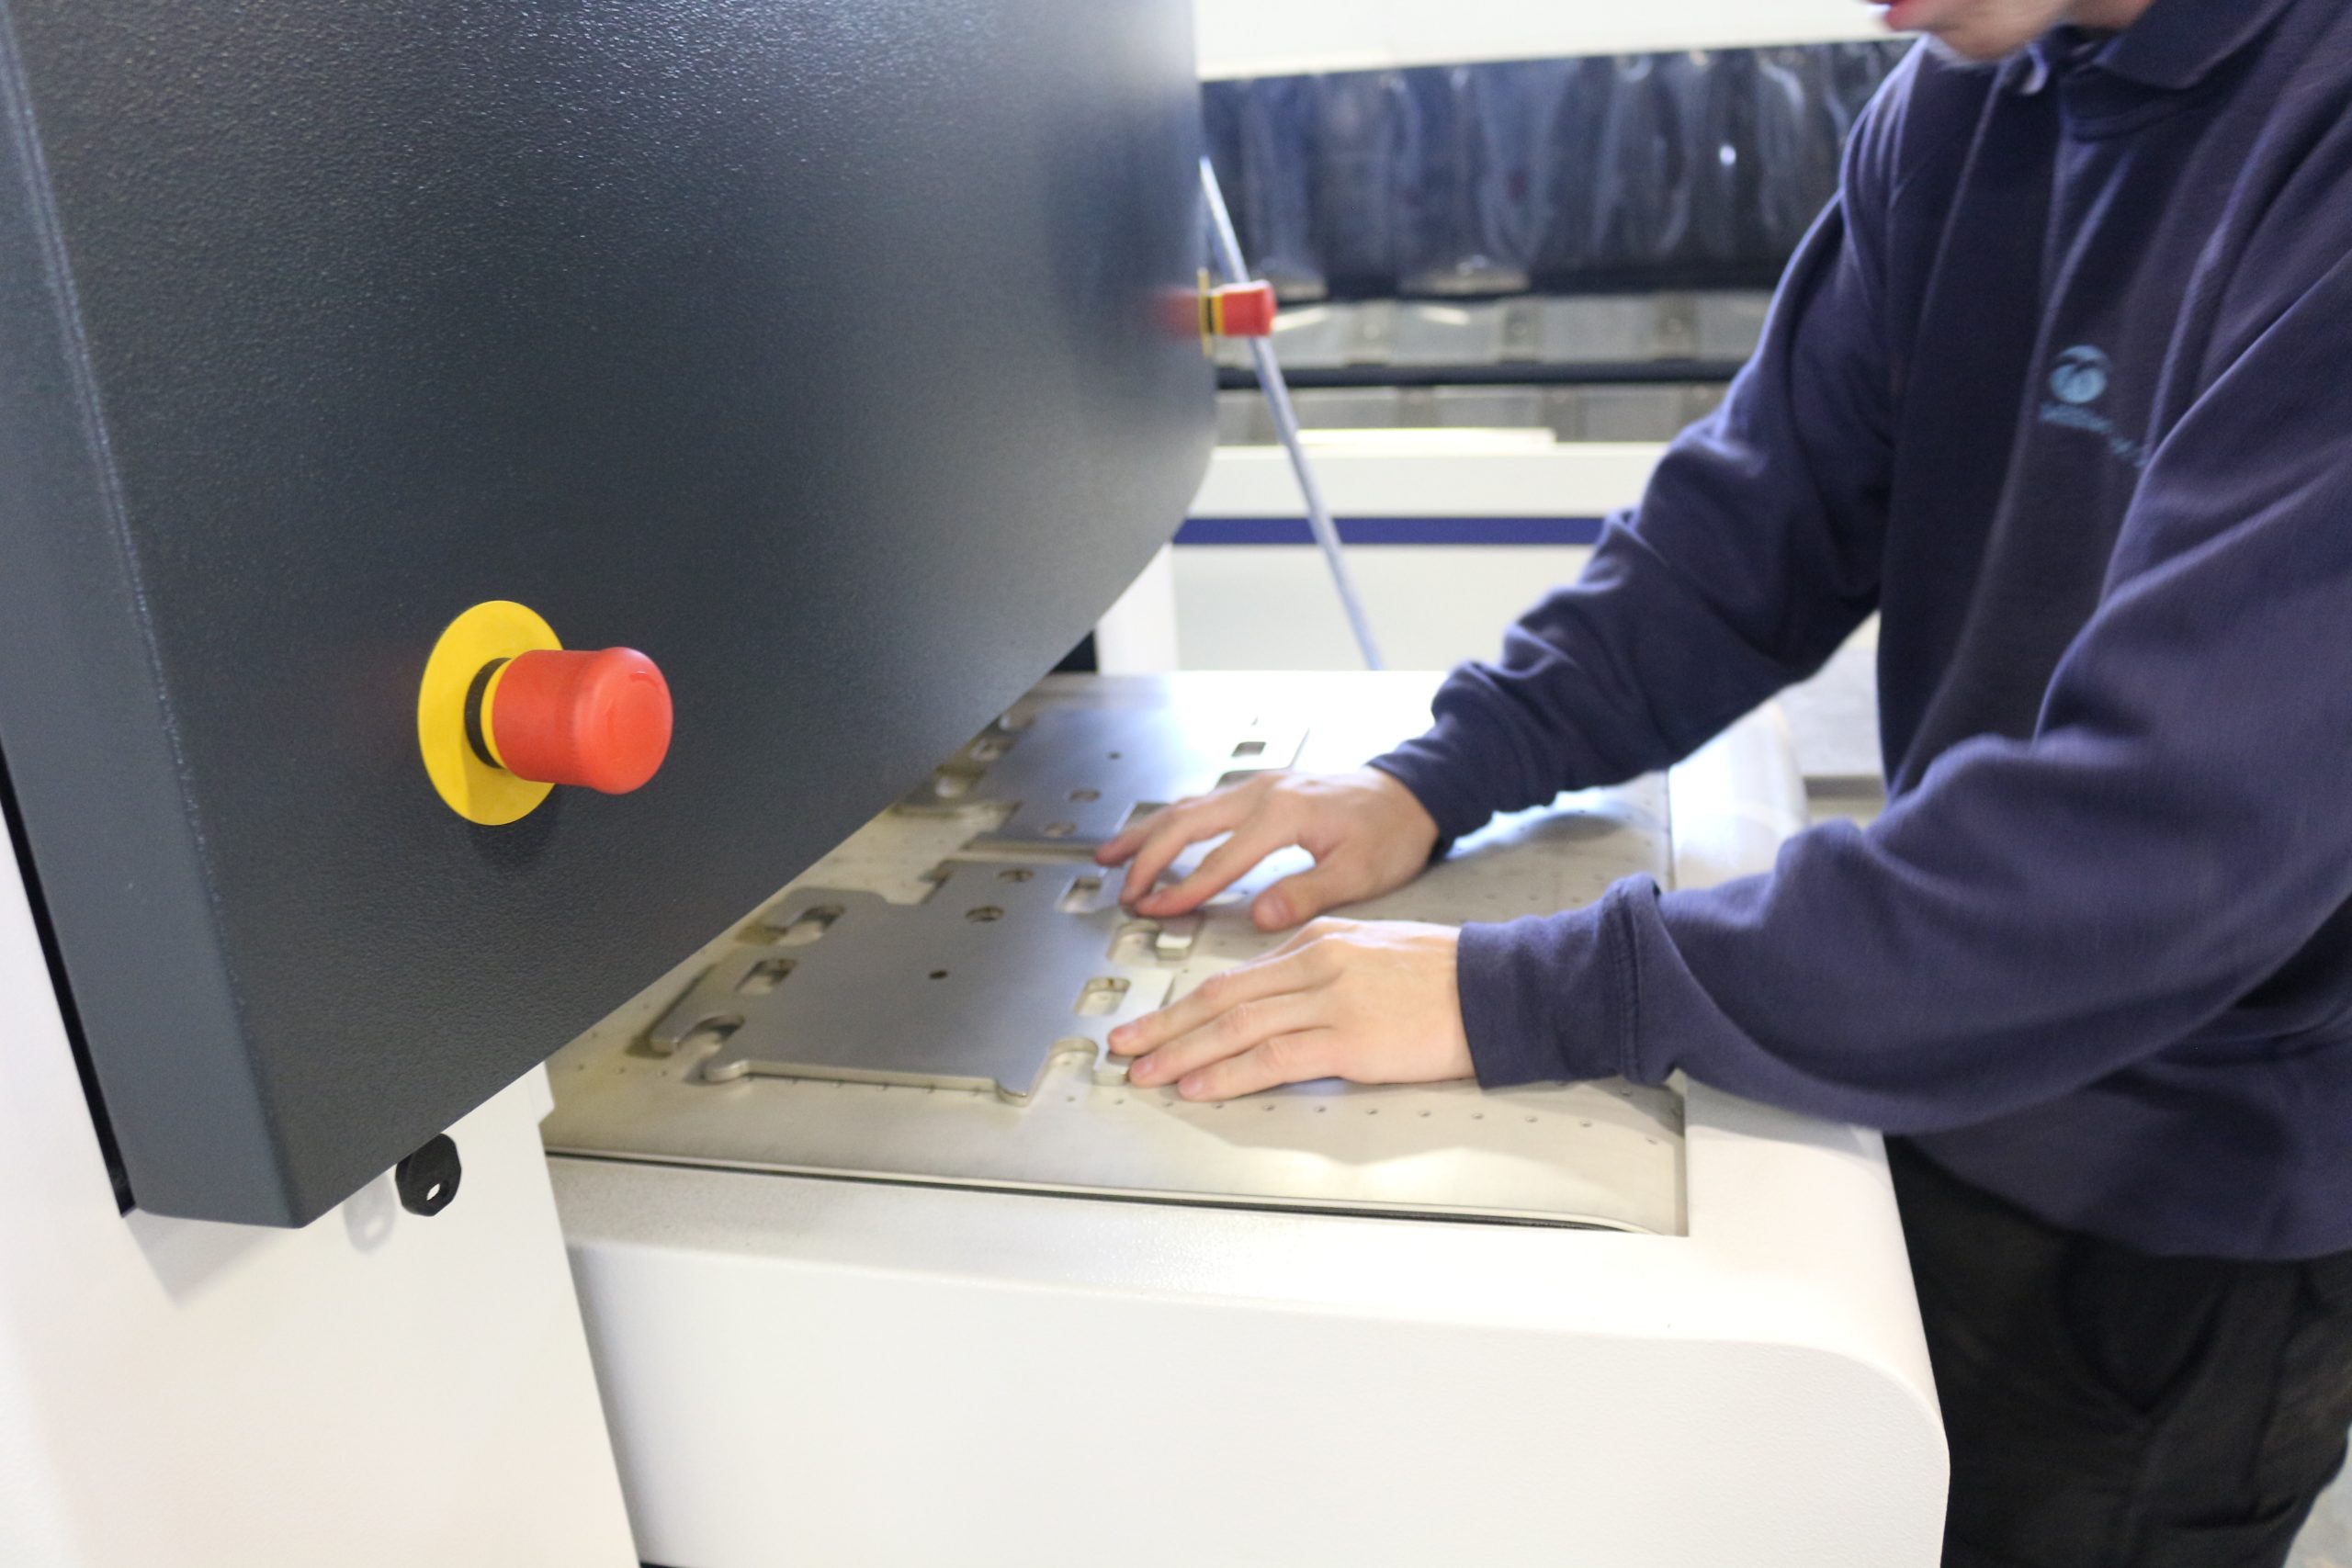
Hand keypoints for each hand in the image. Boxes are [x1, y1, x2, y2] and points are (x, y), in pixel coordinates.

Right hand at [1095, 768, 1440, 929]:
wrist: (1412, 794)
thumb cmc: (1391, 833)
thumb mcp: (1360, 872)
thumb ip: (1307, 893)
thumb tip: (1259, 916)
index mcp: (1284, 814)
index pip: (1219, 860)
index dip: (1182, 889)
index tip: (1153, 910)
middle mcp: (1263, 793)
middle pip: (1186, 822)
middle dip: (1146, 856)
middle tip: (1121, 890)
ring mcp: (1259, 786)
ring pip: (1187, 806)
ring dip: (1147, 832)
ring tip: (1111, 857)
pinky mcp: (1262, 788)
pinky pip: (1203, 803)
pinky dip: (1171, 821)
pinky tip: (1154, 836)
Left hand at [1108, 918, 1471, 1100]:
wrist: (1500, 986)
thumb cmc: (1449, 976)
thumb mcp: (1377, 952)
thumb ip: (1327, 969)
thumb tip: (1286, 998)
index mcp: (1321, 938)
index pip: (1239, 976)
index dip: (1190, 1003)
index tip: (1159, 1021)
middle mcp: (1315, 962)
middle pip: (1221, 997)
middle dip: (1165, 1023)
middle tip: (1123, 1043)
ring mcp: (1329, 999)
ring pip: (1234, 1026)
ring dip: (1181, 1051)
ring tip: (1145, 1070)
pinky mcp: (1348, 1038)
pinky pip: (1270, 1058)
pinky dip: (1226, 1072)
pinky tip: (1197, 1084)